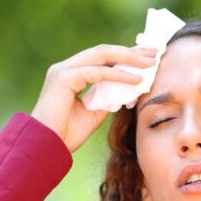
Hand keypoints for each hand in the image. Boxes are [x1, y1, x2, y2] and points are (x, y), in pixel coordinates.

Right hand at [31, 44, 155, 152]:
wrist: (46, 148)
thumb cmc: (65, 134)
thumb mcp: (93, 113)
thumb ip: (107, 98)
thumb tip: (127, 90)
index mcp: (70, 74)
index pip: (102, 58)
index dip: (125, 56)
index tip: (148, 57)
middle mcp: (65, 68)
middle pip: (104, 52)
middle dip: (131, 51)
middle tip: (155, 52)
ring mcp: (62, 71)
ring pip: (101, 56)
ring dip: (129, 58)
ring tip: (150, 63)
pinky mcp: (63, 78)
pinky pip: (97, 72)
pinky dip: (118, 75)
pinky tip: (135, 80)